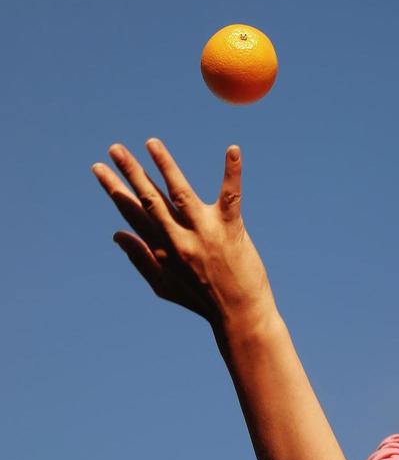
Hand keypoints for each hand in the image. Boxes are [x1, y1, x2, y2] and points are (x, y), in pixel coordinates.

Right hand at [91, 139, 277, 341]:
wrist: (239, 316)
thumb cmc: (201, 300)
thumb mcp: (163, 285)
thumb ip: (140, 258)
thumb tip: (116, 234)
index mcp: (161, 249)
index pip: (133, 214)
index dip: (115, 190)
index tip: (98, 169)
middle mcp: (178, 238)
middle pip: (150, 200)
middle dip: (130, 172)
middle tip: (114, 148)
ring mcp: (204, 232)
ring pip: (180, 193)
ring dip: (165, 165)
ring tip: (152, 143)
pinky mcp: (231, 228)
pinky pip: (231, 196)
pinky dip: (232, 172)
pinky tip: (233, 149)